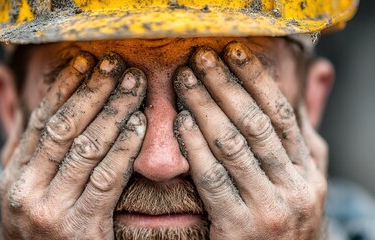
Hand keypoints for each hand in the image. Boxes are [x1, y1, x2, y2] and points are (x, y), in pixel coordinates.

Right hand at [0, 52, 146, 238]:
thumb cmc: (46, 223)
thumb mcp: (27, 187)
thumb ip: (26, 144)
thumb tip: (8, 85)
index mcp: (14, 176)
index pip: (41, 121)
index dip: (64, 87)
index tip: (85, 61)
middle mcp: (26, 191)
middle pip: (65, 128)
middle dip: (93, 91)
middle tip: (117, 65)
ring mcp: (51, 210)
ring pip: (86, 148)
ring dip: (114, 111)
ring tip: (134, 86)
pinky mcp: (81, 228)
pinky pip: (106, 179)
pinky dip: (124, 148)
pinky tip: (139, 125)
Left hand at [174, 42, 326, 238]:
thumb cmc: (287, 215)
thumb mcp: (305, 174)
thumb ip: (304, 130)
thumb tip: (316, 74)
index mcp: (308, 170)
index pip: (281, 114)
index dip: (256, 79)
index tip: (234, 52)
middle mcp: (294, 187)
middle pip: (255, 124)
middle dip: (225, 87)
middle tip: (200, 60)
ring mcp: (268, 208)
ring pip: (233, 146)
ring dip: (205, 108)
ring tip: (185, 82)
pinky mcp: (239, 228)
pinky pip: (213, 180)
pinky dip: (196, 148)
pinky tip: (183, 123)